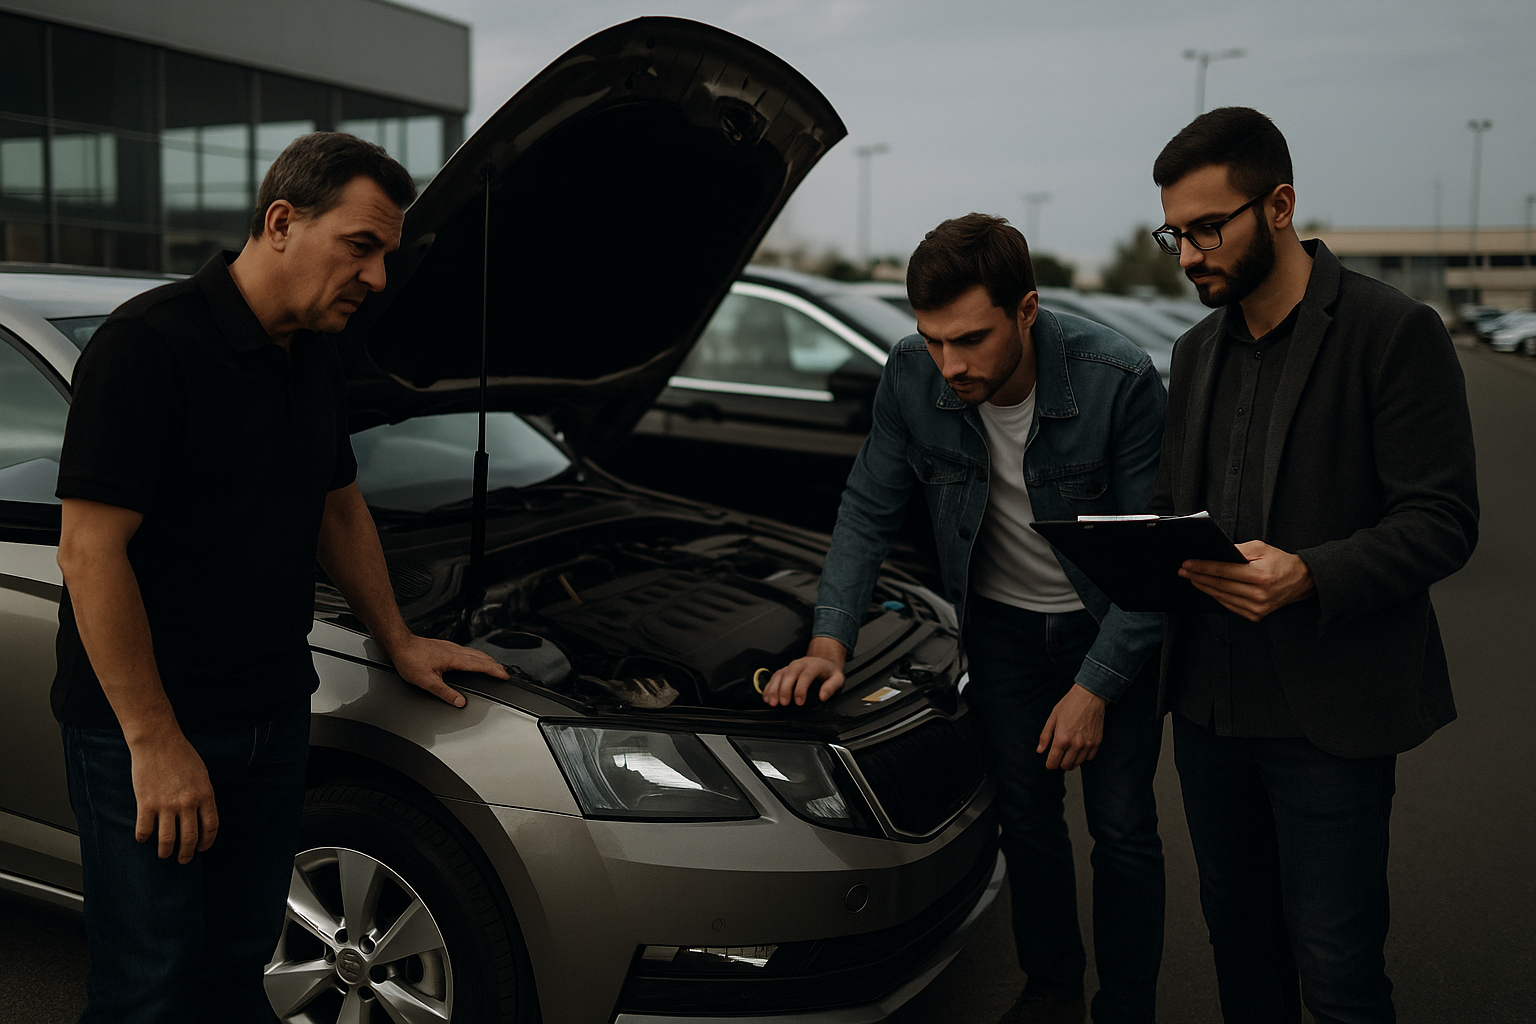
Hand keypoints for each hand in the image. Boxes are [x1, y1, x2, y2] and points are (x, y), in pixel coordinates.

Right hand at [130, 732, 217, 863]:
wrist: (158, 742)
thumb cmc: (181, 755)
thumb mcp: (202, 775)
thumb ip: (203, 796)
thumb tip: (202, 816)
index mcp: (205, 795)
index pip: (210, 827)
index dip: (207, 842)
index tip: (202, 848)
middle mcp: (187, 803)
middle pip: (190, 838)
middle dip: (187, 854)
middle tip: (183, 859)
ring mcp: (166, 805)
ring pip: (167, 840)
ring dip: (166, 852)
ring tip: (165, 855)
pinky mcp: (146, 804)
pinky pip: (145, 830)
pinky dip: (144, 838)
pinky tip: (145, 838)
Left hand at [386, 635, 509, 706]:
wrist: (399, 644)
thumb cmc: (409, 659)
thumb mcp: (426, 681)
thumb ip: (445, 692)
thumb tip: (459, 701)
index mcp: (453, 659)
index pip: (480, 665)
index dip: (494, 670)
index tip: (504, 675)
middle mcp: (454, 650)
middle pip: (481, 656)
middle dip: (494, 664)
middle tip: (503, 672)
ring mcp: (449, 647)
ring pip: (474, 652)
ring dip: (486, 659)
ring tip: (492, 665)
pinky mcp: (444, 646)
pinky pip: (466, 650)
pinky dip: (475, 656)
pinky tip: (471, 658)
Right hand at [762, 637, 847, 706]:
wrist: (823, 661)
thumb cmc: (829, 672)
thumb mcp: (838, 678)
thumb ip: (832, 686)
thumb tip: (823, 696)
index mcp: (813, 665)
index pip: (805, 676)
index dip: (800, 689)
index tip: (799, 702)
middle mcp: (800, 664)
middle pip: (789, 674)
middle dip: (784, 689)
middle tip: (783, 703)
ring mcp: (790, 667)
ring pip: (779, 675)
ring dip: (774, 689)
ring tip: (772, 702)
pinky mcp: (784, 671)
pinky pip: (774, 678)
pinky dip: (769, 688)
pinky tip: (766, 698)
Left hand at [1037, 684, 1106, 770]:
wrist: (1090, 696)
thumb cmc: (1070, 704)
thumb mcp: (1052, 718)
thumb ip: (1045, 736)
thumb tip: (1040, 750)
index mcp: (1062, 739)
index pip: (1053, 762)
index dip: (1049, 765)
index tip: (1048, 764)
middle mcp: (1076, 745)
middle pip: (1065, 766)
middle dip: (1059, 764)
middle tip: (1057, 758)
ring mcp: (1088, 744)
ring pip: (1077, 764)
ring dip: (1071, 762)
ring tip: (1067, 754)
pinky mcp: (1097, 742)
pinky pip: (1089, 758)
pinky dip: (1082, 757)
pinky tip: (1078, 750)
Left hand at [1180, 540, 1316, 622]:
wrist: (1302, 581)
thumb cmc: (1280, 562)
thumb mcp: (1261, 548)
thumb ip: (1238, 550)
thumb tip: (1216, 552)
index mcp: (1260, 576)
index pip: (1224, 571)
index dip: (1203, 567)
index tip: (1187, 564)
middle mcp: (1259, 595)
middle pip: (1220, 586)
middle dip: (1199, 577)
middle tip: (1183, 570)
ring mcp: (1257, 608)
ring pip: (1223, 597)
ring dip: (1205, 587)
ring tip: (1192, 578)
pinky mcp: (1256, 615)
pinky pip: (1230, 606)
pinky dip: (1217, 596)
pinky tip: (1208, 588)